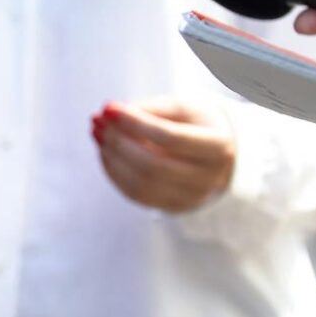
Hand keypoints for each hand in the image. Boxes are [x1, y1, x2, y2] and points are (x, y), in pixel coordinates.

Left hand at [92, 99, 235, 212]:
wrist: (215, 156)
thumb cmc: (195, 125)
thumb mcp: (181, 108)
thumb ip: (150, 108)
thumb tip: (111, 113)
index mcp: (218, 147)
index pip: (171, 138)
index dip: (135, 123)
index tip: (109, 108)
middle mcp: (208, 179)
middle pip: (153, 165)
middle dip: (118, 141)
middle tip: (98, 120)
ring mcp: (190, 199)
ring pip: (141, 184)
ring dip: (111, 157)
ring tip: (98, 132)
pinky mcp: (172, 208)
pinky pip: (135, 194)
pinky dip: (114, 172)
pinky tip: (105, 151)